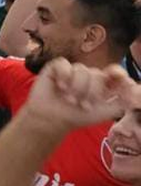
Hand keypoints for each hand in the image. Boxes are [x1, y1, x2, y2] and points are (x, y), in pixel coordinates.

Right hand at [23, 59, 138, 130]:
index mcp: (102, 84)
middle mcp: (89, 75)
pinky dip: (64, 77)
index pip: (114, 72)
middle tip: (83, 106)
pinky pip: (64, 65)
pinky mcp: (57, 67)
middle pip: (97, 74)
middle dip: (90, 92)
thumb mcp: (105, 112)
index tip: (119, 77)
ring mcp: (73, 70)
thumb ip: (122, 101)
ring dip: (76, 88)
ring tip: (69, 100)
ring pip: (81, 70)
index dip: (118, 72)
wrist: (52, 120)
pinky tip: (60, 87)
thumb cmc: (77, 116)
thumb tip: (135, 89)